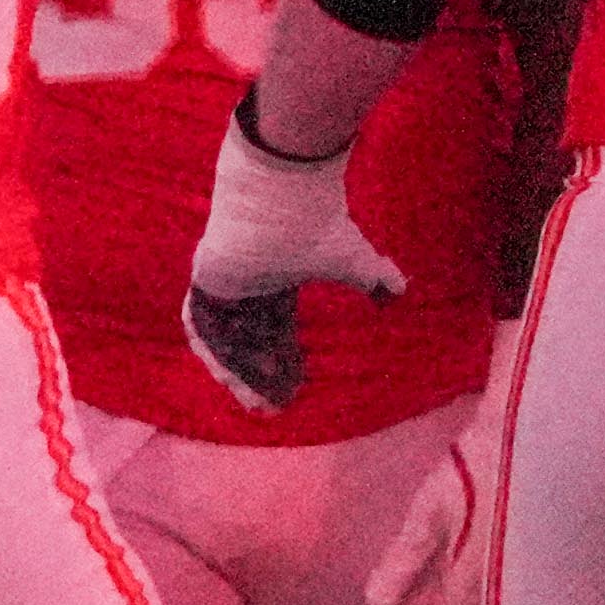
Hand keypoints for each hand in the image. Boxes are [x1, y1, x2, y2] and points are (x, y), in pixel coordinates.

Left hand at [182, 116, 398, 415]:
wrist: (287, 195)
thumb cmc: (321, 223)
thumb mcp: (353, 260)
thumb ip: (376, 278)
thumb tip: (403, 290)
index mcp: (277, 284)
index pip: (276, 333)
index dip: (284, 363)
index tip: (294, 392)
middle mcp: (248, 288)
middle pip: (250, 343)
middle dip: (260, 378)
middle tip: (271, 409)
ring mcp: (224, 284)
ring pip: (226, 339)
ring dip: (237, 371)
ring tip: (252, 401)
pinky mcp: (206, 278)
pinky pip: (201, 325)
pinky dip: (212, 351)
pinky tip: (223, 376)